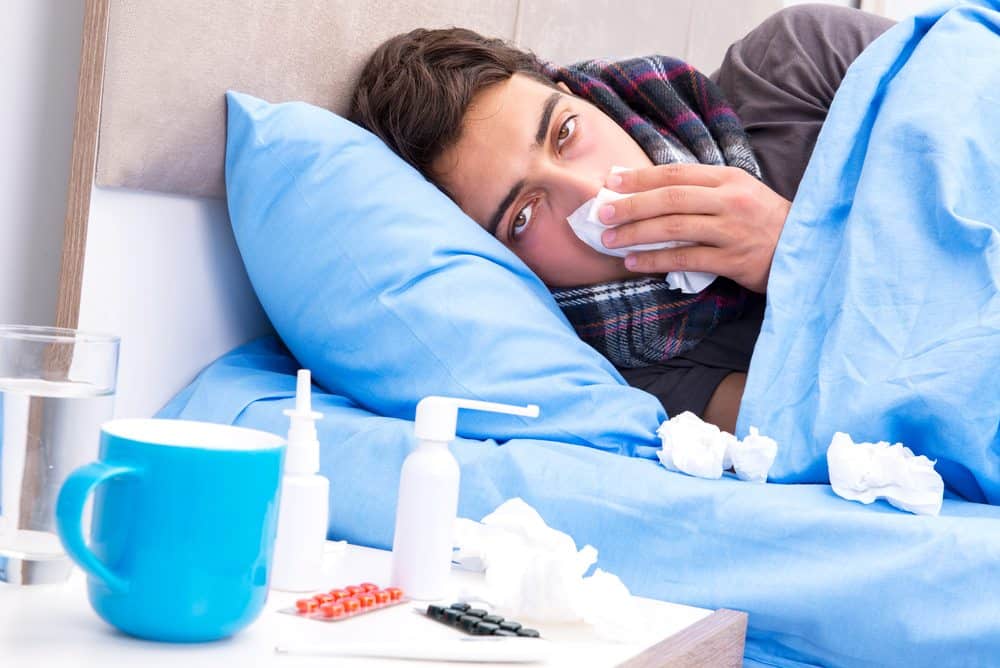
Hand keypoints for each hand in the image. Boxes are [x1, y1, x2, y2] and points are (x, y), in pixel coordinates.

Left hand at [599, 164, 790, 293]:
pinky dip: (656, 260)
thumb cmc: (765, 221)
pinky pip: (685, 259)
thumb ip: (703, 189)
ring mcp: (732, 230)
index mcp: (728, 178)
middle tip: (603, 212)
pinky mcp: (733, 259)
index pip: (676, 173)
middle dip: (632, 205)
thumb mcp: (740, 193)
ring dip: (637, 234)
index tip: (612, 181)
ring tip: (610, 240)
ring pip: (674, 228)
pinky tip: (634, 263)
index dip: (641, 177)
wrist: (807, 249)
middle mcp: (729, 200)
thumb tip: (652, 189)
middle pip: (670, 198)